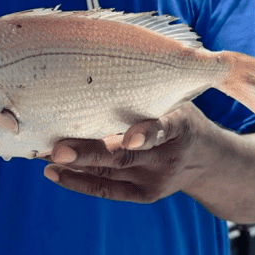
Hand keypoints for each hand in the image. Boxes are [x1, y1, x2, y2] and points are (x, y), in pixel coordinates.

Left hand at [43, 102, 254, 220]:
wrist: (210, 162)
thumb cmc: (182, 118)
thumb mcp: (178, 101)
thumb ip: (149, 94)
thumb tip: (99, 60)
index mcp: (181, 124)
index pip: (164, 129)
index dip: (146, 134)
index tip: (129, 139)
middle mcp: (168, 156)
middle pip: (123, 156)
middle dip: (88, 153)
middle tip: (56, 149)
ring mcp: (157, 180)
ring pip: (110, 173)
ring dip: (74, 165)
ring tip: (43, 155)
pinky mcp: (145, 195)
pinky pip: (108, 190)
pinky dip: (78, 182)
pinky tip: (53, 172)